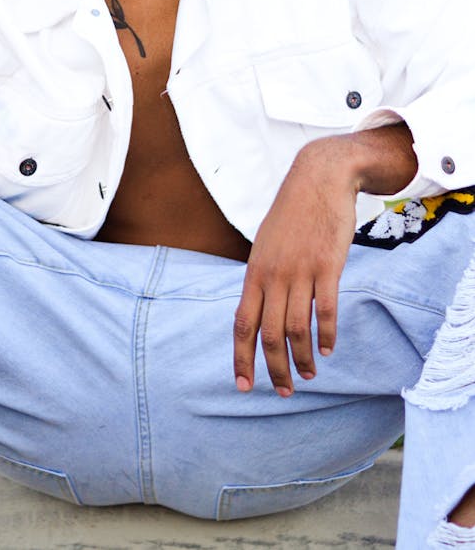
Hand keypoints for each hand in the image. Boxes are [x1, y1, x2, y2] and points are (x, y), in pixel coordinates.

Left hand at [233, 136, 359, 396]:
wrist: (318, 179)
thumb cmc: (292, 214)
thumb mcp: (266, 245)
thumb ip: (263, 277)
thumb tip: (258, 310)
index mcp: (254, 272)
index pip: (242, 323)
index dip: (241, 357)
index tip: (244, 386)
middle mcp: (273, 275)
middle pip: (269, 334)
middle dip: (274, 369)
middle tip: (284, 391)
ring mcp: (300, 271)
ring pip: (297, 328)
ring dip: (303, 358)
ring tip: (309, 375)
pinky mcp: (327, 266)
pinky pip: (325, 310)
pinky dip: (326, 335)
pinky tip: (328, 349)